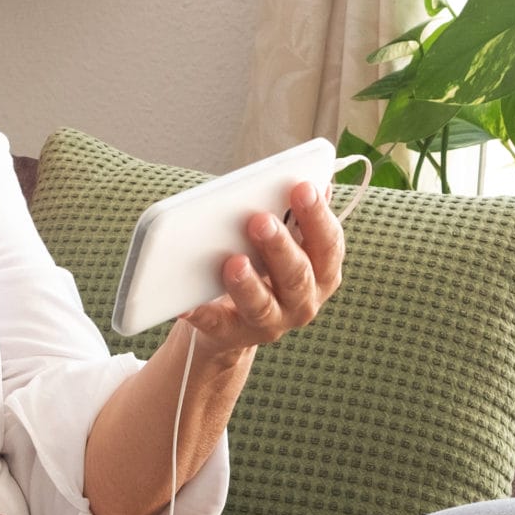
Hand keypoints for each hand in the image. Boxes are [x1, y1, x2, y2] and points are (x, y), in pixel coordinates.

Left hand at [178, 179, 344, 359]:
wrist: (232, 322)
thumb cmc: (261, 266)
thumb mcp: (284, 241)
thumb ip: (296, 215)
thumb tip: (316, 180)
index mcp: (321, 272)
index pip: (328, 244)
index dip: (318, 216)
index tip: (303, 187)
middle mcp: (303, 302)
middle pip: (297, 275)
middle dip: (280, 246)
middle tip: (259, 219)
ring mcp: (270, 322)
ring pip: (263, 305)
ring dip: (248, 283)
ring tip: (232, 261)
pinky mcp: (232, 334)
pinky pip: (217, 324)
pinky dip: (202, 313)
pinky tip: (186, 302)